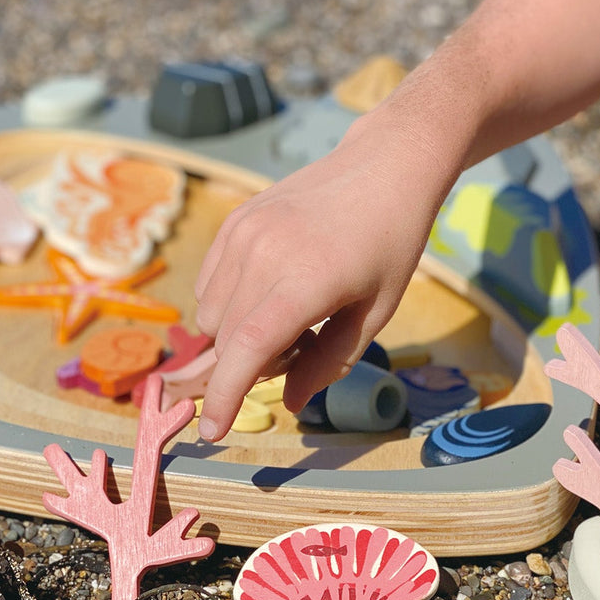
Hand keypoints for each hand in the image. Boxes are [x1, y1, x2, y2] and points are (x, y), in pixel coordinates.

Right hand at [194, 111, 449, 439]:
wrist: (384, 166)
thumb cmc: (390, 245)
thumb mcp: (375, 314)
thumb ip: (329, 363)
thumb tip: (289, 401)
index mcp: (304, 284)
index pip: (245, 351)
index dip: (224, 398)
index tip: (212, 432)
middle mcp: (263, 256)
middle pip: (225, 339)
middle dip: (248, 363)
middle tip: (301, 346)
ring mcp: (243, 235)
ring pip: (209, 315)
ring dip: (234, 335)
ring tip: (288, 315)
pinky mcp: (234, 222)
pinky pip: (208, 284)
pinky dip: (227, 304)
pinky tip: (270, 291)